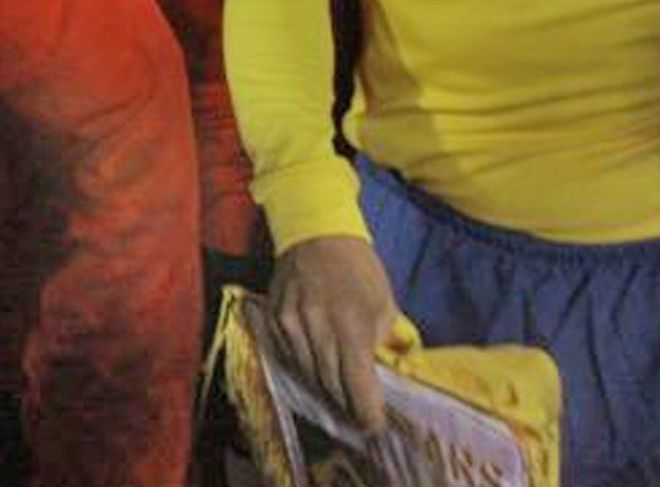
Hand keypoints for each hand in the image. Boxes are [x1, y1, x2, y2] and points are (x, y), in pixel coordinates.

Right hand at [267, 235, 401, 432]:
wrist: (316, 232)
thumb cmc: (359, 268)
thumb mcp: (385, 304)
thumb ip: (384, 344)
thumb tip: (383, 378)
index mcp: (350, 324)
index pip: (357, 386)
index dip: (367, 414)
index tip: (374, 427)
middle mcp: (316, 327)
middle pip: (330, 386)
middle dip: (348, 406)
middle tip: (360, 417)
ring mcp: (290, 323)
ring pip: (308, 376)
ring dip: (326, 391)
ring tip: (341, 398)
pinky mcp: (273, 319)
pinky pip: (290, 358)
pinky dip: (306, 369)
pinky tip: (318, 371)